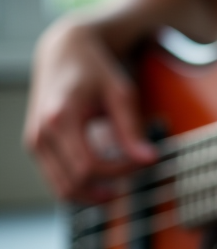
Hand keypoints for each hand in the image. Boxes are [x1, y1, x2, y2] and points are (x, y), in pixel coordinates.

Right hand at [23, 18, 156, 203]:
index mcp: (60, 118)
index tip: (144, 162)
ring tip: (121, 185)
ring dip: (93, 195)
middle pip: (74, 183)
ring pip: (62, 190)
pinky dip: (81, 187)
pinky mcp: (36, 147)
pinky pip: (57, 181)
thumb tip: (150, 160)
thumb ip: (132, 128)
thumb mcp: (120, 93)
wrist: (64, 53)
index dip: (120, 172)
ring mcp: (35, 142)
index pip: (89, 166)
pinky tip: (104, 179)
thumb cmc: (95, 71)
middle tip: (135, 175)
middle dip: (109, 187)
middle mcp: (41, 133)